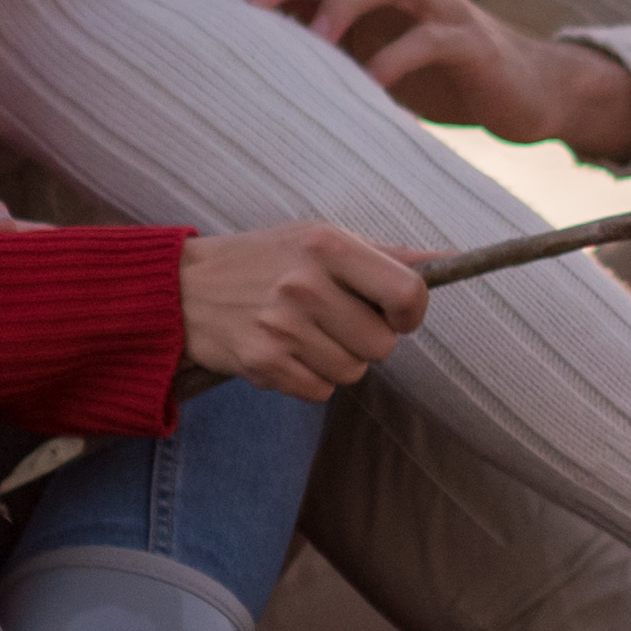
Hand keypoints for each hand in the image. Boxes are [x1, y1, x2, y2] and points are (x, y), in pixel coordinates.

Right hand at [179, 222, 426, 398]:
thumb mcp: (318, 239)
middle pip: (383, 344)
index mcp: (327, 245)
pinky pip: (320, 391)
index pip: (408, 292)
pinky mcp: (262, 362)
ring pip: (353, 372)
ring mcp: (281, 326)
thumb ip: (385, 254)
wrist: (180, 288)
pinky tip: (286, 353)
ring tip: (305, 335)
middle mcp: (304, 284)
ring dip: (338, 361)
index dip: (411, 312)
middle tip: (338, 323)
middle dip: (369, 340)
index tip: (397, 314)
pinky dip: (310, 380)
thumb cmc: (263, 260)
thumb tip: (450, 258)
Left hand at [241, 0, 630, 164]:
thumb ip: (328, 33)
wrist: (530, 91)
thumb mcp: (374, 50)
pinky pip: (432, 40)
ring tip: (312, 39)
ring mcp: (444, 8)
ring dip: (343, 3)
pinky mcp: (473, 44)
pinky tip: (369, 86)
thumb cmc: (438, 74)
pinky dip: (395, 59)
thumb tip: (252, 31)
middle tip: (250, 1)